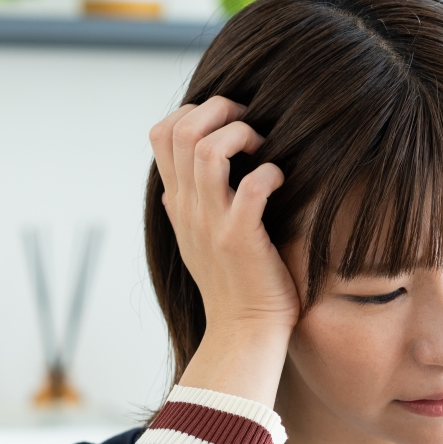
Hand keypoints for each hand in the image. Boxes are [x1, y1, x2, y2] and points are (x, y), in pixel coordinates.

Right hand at [149, 97, 297, 405]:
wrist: (243, 333)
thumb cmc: (236, 282)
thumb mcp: (201, 235)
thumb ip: (196, 198)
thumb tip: (201, 161)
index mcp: (178, 202)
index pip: (161, 132)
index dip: (194, 111)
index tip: (229, 121)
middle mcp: (187, 207)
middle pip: (181, 129)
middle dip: (219, 110)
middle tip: (251, 123)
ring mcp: (210, 222)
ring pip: (208, 149)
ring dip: (242, 135)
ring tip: (264, 148)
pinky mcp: (240, 240)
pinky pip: (252, 187)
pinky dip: (270, 173)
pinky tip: (282, 181)